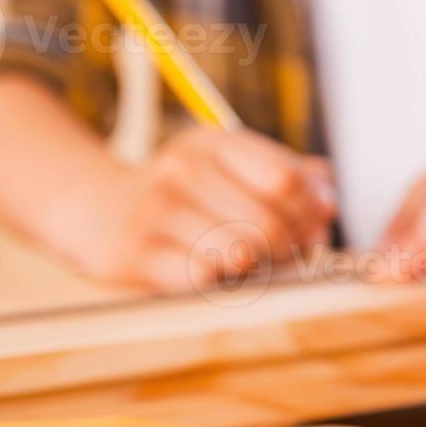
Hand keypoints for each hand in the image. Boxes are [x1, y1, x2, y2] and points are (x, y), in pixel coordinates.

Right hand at [73, 125, 335, 290]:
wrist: (97, 208)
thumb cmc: (188, 194)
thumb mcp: (234, 168)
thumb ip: (293, 178)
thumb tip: (328, 205)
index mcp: (214, 142)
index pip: (285, 180)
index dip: (309, 214)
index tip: (311, 229)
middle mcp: (182, 167)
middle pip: (268, 224)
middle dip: (288, 251)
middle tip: (282, 258)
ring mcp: (155, 209)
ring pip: (239, 254)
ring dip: (254, 271)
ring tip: (246, 266)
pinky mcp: (134, 252)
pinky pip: (202, 279)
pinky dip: (217, 284)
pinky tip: (211, 275)